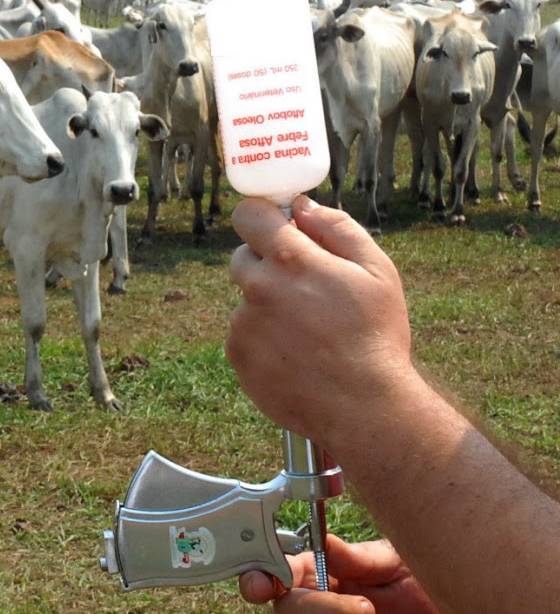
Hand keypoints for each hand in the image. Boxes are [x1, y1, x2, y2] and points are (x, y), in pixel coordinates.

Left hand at [225, 195, 415, 449]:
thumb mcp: (377, 272)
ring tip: (310, 332)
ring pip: (247, 299)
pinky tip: (297, 354)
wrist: (363, 406)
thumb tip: (302, 206)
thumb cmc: (376, 336)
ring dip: (268, 305)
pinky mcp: (237, 355)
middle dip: (269, 264)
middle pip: (244, 257)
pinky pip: (244, 333)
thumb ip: (337, 228)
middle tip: (306, 287)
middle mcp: (257, 288)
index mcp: (291, 260)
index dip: (262, 217)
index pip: (248, 215)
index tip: (276, 226)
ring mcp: (242, 324)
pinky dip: (263, 338)